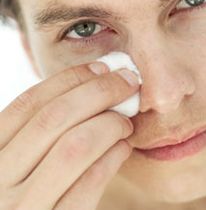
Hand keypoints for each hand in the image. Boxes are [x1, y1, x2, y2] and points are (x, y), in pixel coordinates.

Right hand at [0, 62, 138, 209]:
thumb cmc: (29, 193)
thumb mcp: (19, 162)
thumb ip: (40, 134)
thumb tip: (90, 88)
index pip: (29, 103)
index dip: (70, 79)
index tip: (102, 68)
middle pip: (55, 118)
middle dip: (99, 91)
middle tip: (128, 82)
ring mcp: (23, 208)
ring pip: (74, 147)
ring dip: (109, 124)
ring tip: (126, 122)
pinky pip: (89, 184)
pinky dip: (112, 157)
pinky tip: (123, 147)